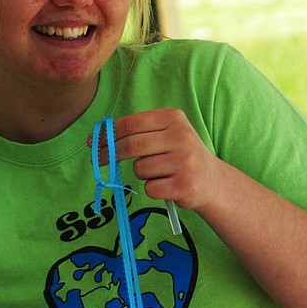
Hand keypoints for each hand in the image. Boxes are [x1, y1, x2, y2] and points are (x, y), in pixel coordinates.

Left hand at [94, 108, 221, 210]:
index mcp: (173, 118)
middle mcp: (181, 137)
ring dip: (141, 173)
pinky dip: (152, 189)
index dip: (107, 135)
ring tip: (158, 172)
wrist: (212, 181)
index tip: (94, 143)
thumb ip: (135, 133)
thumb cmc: (179, 155)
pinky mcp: (183, 185)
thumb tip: (95, 139)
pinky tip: (166, 185)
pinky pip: (149, 188)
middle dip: (110, 154)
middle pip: (131, 146)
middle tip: (99, 160)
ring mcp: (184, 162)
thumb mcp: (165, 134)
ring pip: (139, 169)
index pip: (130, 124)